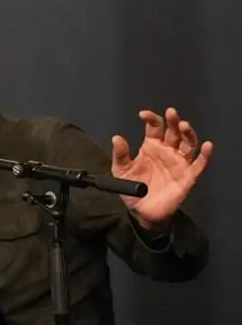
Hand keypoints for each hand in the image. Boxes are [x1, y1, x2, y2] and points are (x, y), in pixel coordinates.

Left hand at [111, 107, 212, 229]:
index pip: (155, 127)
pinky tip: (207, 146)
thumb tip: (116, 137)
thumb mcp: (121, 171)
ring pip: (188, 144)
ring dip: (188, 133)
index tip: (143, 114)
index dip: (151, 119)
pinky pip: (200, 164)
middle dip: (173, 121)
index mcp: (152, 146)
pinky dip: (206, 155)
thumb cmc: (133, 189)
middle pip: (174, 132)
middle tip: (171, 113)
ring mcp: (179, 163)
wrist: (142, 211)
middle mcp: (168, 151)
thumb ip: (120, 155)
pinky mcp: (188, 176)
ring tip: (183, 125)